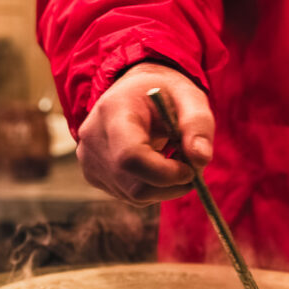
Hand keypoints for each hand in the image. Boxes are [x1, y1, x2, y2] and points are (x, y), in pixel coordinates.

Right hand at [77, 63, 213, 205]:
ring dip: (163, 187)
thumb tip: (200, 159)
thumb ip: (197, 124)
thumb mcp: (188, 97)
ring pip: (134, 196)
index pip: (131, 157)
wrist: (133, 92)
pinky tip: (155, 163)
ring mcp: (88, 160)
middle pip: (134, 186)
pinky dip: (151, 187)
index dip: (165, 173)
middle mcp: (93, 138)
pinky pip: (128, 195)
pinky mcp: (92, 174)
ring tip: (172, 158)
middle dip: (170, 185)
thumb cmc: (163, 94)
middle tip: (191, 168)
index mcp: (113, 112)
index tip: (190, 169)